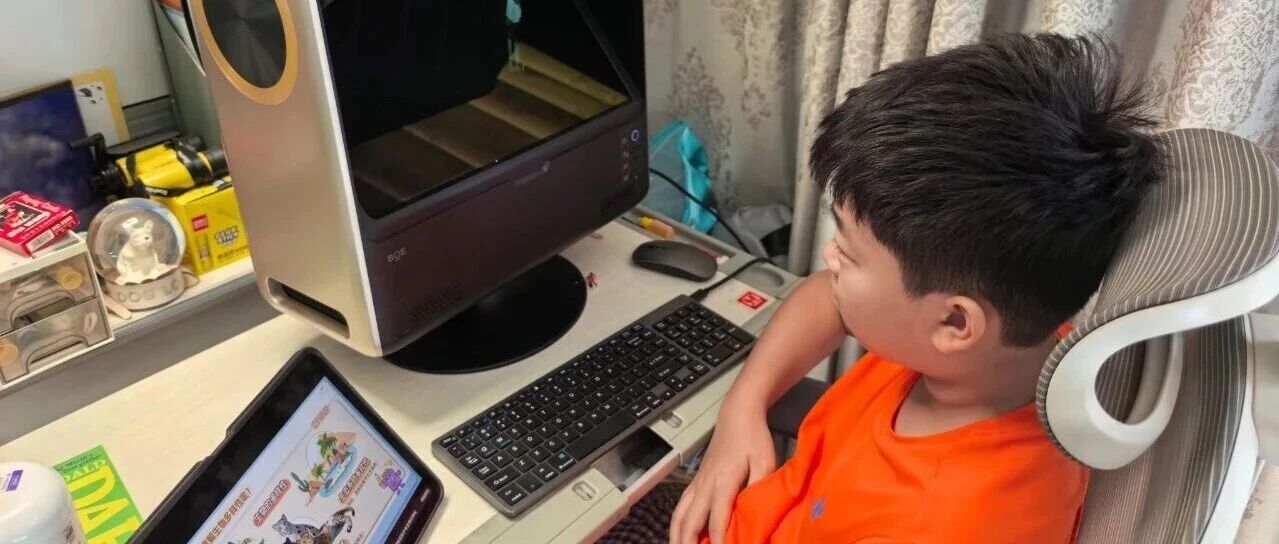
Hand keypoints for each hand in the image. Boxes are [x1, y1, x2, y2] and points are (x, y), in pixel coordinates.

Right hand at [670, 396, 775, 543]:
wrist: (737, 415)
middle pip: (690, 521)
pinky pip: (681, 507)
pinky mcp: (695, 481)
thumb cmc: (753, 438)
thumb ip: (758, 487)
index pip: (716, 519)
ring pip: (680, 515)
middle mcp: (705, 485)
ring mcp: (697, 483)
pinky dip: (677, 524)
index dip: (718, 542)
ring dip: (677, 537)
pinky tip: (678, 534)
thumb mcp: (764, 461)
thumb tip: (754, 512)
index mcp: (723, 482)